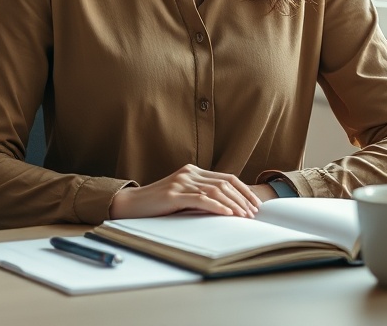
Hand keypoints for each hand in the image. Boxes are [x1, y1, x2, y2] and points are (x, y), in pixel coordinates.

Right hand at [109, 164, 261, 218]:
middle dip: (242, 198)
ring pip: (215, 190)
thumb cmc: (158, 204)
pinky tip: (228, 214)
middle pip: (224, 183)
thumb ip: (201, 195)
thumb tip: (228, 207)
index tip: (255, 204)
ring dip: (233, 204)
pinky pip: (201, 199)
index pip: (226, 177)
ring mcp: (181, 182)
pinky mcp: (174, 194)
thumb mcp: (183, 196)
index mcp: (193, 171)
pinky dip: (217, 206)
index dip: (243, 190)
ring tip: (244, 215)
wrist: (131, 204)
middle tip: (254, 212)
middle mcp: (189, 173)